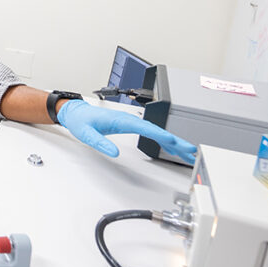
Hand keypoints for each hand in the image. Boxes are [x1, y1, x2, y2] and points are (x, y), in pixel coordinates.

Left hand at [58, 100, 196, 163]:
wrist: (75, 113)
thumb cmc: (81, 121)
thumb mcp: (86, 134)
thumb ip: (100, 143)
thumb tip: (113, 153)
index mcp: (123, 120)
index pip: (149, 129)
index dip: (164, 137)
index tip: (178, 144)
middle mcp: (130, 119)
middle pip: (158, 131)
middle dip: (176, 141)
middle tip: (192, 152)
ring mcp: (132, 122)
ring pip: (157, 132)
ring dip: (173, 142)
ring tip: (188, 153)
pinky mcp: (130, 125)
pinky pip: (151, 132)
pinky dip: (163, 140)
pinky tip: (171, 148)